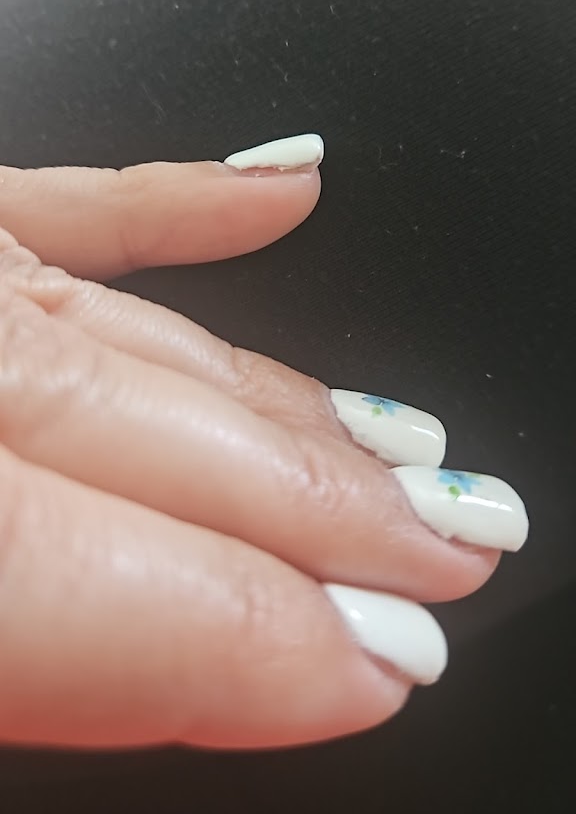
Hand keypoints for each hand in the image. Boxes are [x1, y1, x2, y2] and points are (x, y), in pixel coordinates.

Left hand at [0, 139, 526, 749]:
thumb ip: (50, 672)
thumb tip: (209, 676)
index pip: (126, 586)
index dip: (271, 637)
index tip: (377, 664)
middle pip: (188, 453)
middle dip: (332, 518)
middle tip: (444, 546)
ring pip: (162, 342)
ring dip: (290, 403)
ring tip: (400, 444)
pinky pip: (81, 203)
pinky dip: (184, 200)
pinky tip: (282, 187)